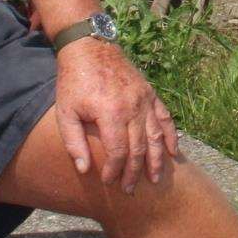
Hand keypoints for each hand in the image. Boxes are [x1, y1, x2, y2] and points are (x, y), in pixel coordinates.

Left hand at [53, 40, 179, 193]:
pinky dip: (170, 135)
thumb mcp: (65, 112)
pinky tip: (172, 152)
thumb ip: (74, 142)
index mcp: (110, 113)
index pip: (118, 152)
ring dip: (156, 160)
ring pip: (155, 136)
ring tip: (155, 179)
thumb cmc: (74, 81)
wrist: (89, 47)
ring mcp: (144, 99)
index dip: (115, 171)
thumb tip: (85, 170)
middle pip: (138, 148)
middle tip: (130, 190)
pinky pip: (165, 117)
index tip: (109, 182)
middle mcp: (132, 107)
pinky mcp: (149, 92)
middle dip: (134, 172)